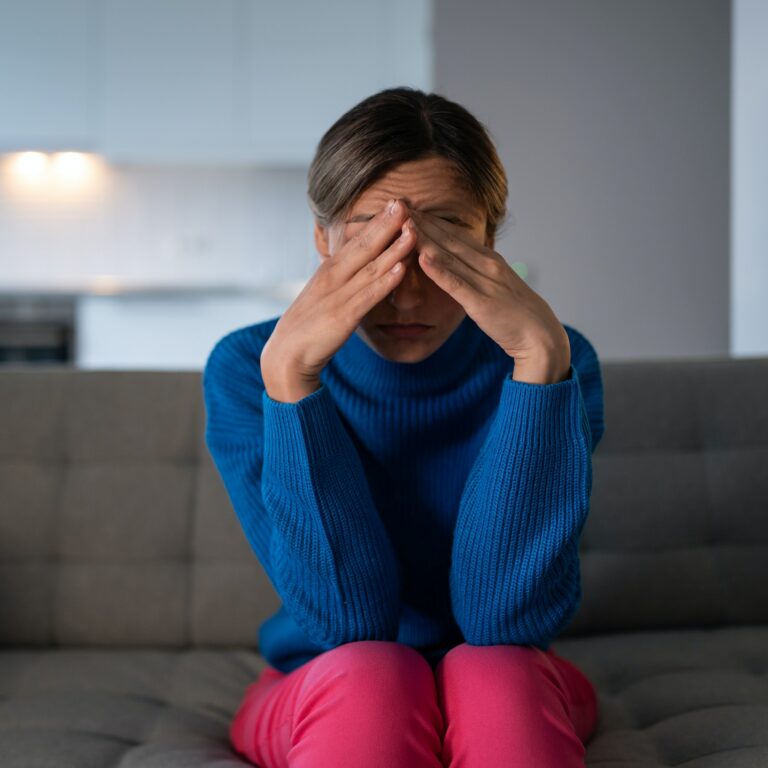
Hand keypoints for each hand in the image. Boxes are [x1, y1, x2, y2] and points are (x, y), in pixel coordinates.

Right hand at [261, 199, 412, 400]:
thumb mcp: (326, 294)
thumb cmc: (309, 325)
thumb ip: (344, 280)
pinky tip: (401, 270)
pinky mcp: (343, 317)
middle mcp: (334, 277)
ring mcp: (339, 296)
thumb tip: (364, 268)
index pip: (357, 241)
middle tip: (404, 202)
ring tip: (413, 230)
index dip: (377, 221)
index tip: (396, 202)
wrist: (287, 354)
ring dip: (393, 249)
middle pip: (364, 246)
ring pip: (370, 268)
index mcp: (330, 270)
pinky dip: (384, 283)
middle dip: (385, 224)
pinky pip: (367, 297)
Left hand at [405, 208, 571, 382]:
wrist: (541, 335)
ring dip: (425, 239)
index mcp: (490, 260)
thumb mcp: (497, 286)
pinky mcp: (481, 303)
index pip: (456, 235)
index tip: (410, 208)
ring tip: (403, 223)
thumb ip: (479, 275)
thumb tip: (460, 268)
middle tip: (398, 205)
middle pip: (449, 239)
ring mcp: (485, 282)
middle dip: (423, 222)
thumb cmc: (517, 315)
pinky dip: (439, 271)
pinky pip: (456, 284)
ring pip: (450, 256)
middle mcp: (487, 264)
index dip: (431, 220)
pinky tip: (422, 259)